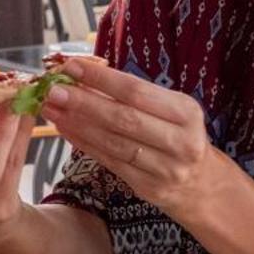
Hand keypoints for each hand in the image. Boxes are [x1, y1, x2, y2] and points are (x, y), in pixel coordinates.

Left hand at [40, 54, 225, 219]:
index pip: (137, 91)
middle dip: (84, 102)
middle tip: (53, 89)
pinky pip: (109, 161)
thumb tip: (84, 76)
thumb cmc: (178, 136)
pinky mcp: (148, 188)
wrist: (202, 184)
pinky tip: (64, 128)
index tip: (72, 66)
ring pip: (113, 142)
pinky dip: (84, 143)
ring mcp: (164, 168)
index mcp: (186, 113)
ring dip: (77, 123)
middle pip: (123, 118)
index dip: (101, 78)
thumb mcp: (171, 110)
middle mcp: (179, 141)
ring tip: (51, 108)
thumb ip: (135, 95)